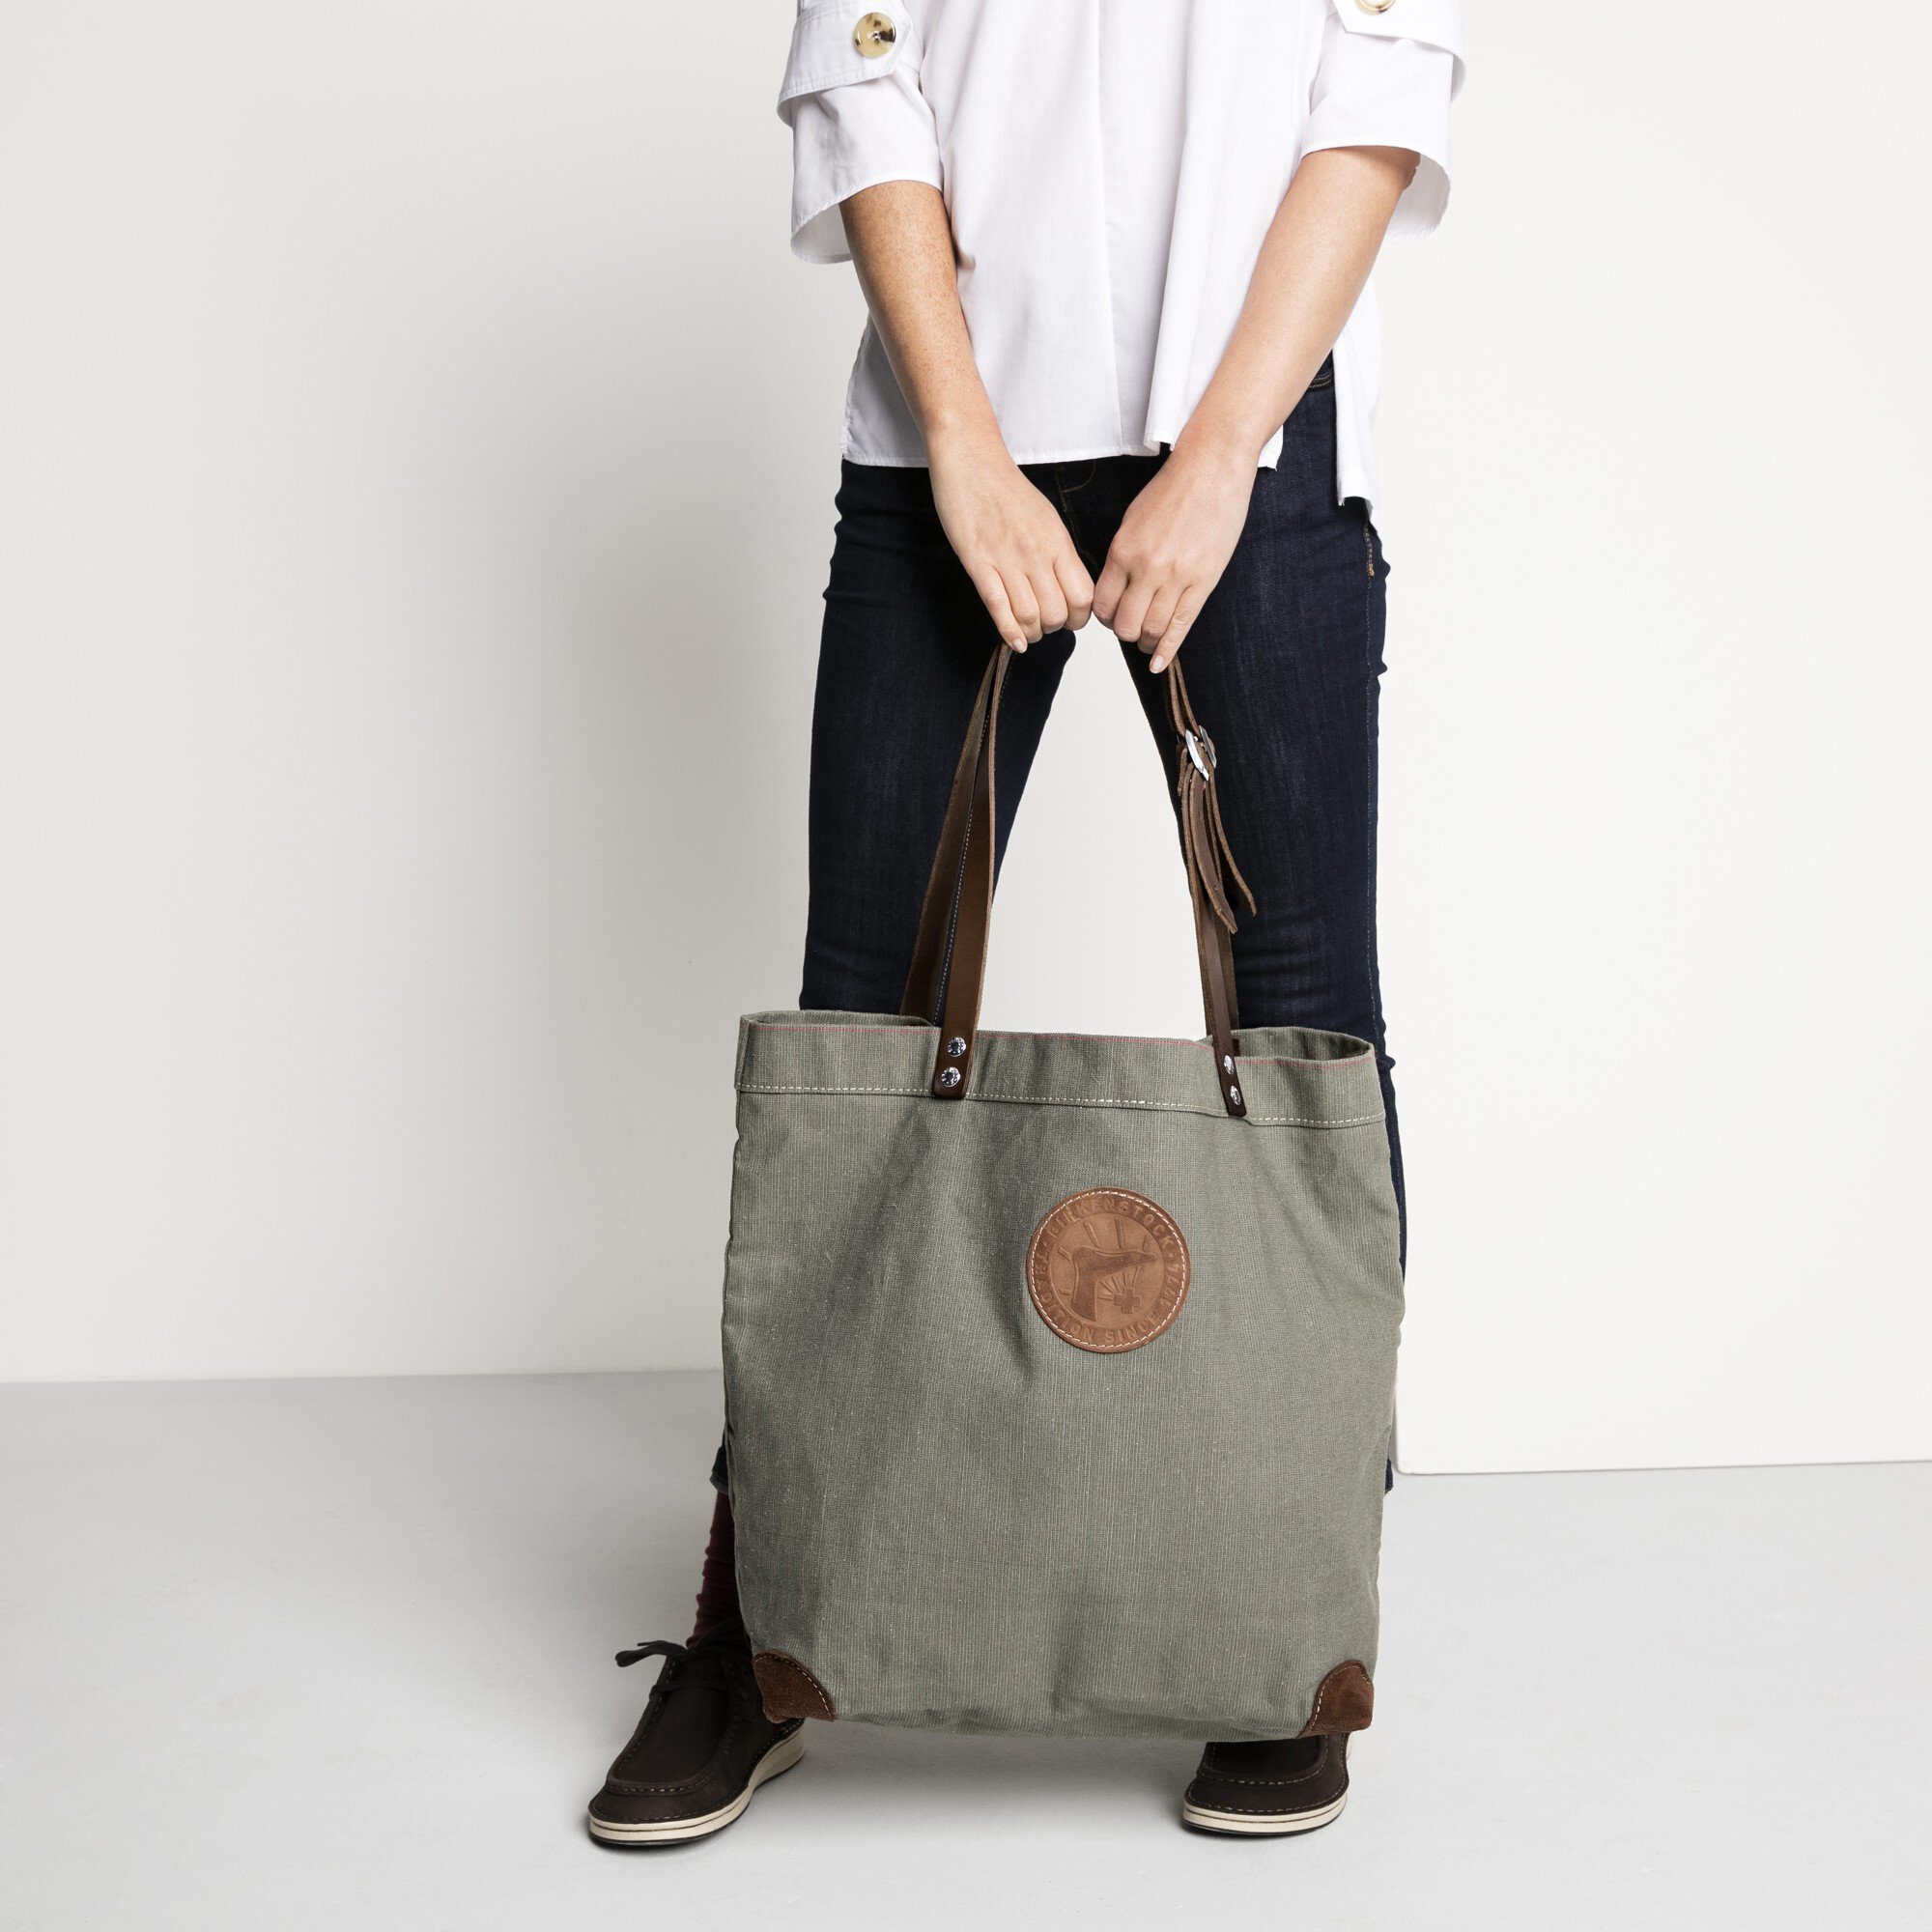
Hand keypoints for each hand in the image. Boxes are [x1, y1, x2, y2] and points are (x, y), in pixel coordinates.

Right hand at [927, 430, 1092, 649]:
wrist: (971, 461)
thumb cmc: (1007, 490)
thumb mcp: (1046, 518)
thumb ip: (1058, 552)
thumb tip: (1066, 585)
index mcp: (1057, 541)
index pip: (1083, 595)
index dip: (1080, 617)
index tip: (1070, 618)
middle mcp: (1036, 553)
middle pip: (1058, 612)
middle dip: (1055, 628)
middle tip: (1046, 625)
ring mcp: (1006, 559)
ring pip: (1030, 616)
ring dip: (1032, 633)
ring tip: (1029, 632)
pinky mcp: (978, 562)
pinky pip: (999, 608)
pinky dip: (1009, 632)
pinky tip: (1014, 642)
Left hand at [1093, 438, 1254, 671]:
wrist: (1211, 468)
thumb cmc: (1173, 489)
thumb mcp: (1133, 521)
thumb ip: (1123, 557)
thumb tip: (1116, 588)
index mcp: (1123, 550)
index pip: (1103, 604)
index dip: (1105, 617)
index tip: (1113, 616)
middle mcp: (1147, 567)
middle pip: (1124, 624)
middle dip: (1124, 633)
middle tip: (1131, 629)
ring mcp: (1177, 577)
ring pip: (1151, 630)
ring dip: (1145, 642)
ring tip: (1147, 641)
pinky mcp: (1204, 582)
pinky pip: (1181, 625)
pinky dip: (1167, 649)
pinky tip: (1159, 664)